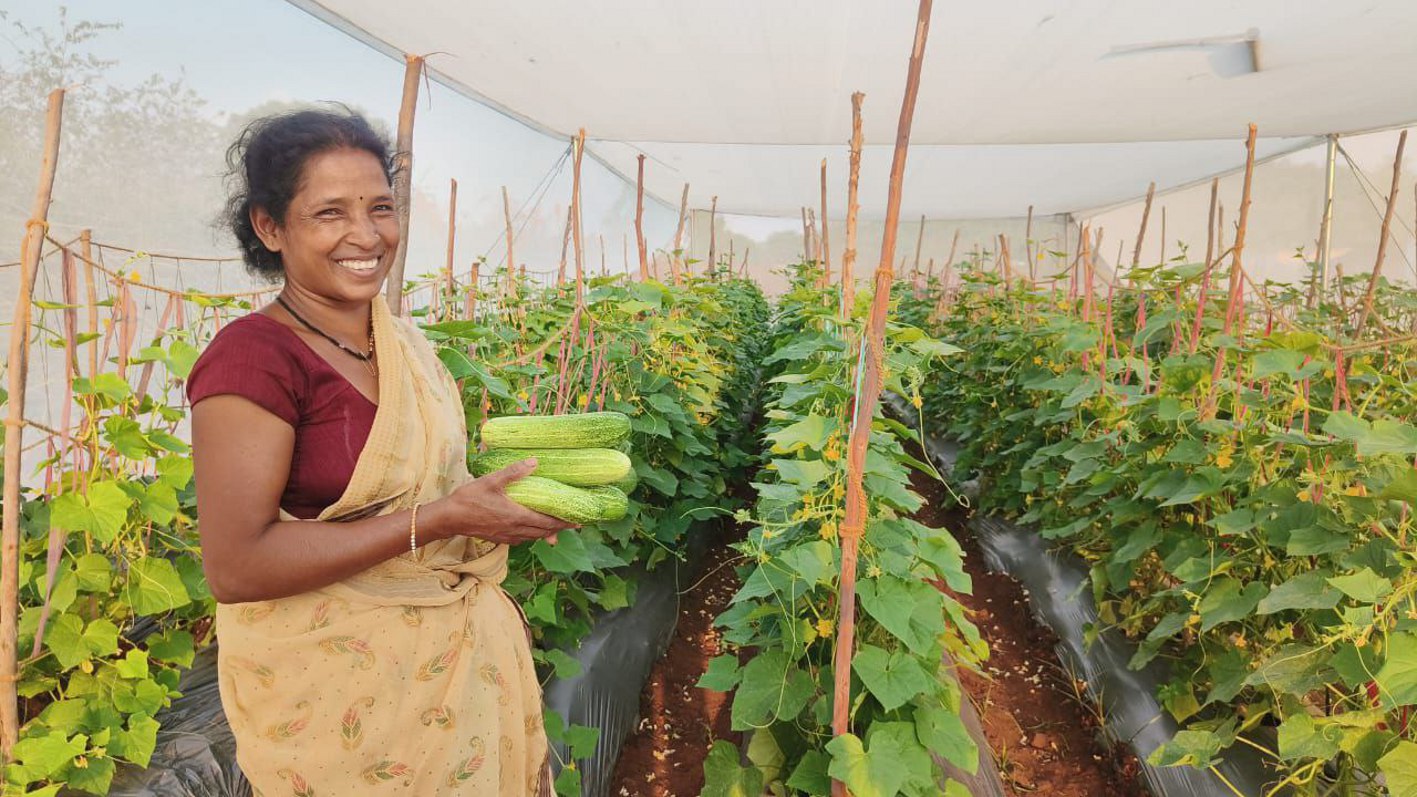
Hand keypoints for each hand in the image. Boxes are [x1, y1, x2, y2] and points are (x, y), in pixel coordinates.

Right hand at [430, 458, 575, 545]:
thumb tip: (535, 462)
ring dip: (546, 533)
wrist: (449, 518)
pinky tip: (530, 531)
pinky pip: (521, 539)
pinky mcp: (499, 539)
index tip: (578, 521)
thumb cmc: (470, 499)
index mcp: (517, 516)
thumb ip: (514, 472)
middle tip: (573, 524)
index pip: (547, 522)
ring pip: (533, 537)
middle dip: (559, 528)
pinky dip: (531, 535)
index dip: (564, 522)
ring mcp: (507, 536)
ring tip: (557, 529)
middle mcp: (515, 530)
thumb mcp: (492, 481)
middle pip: (544, 532)